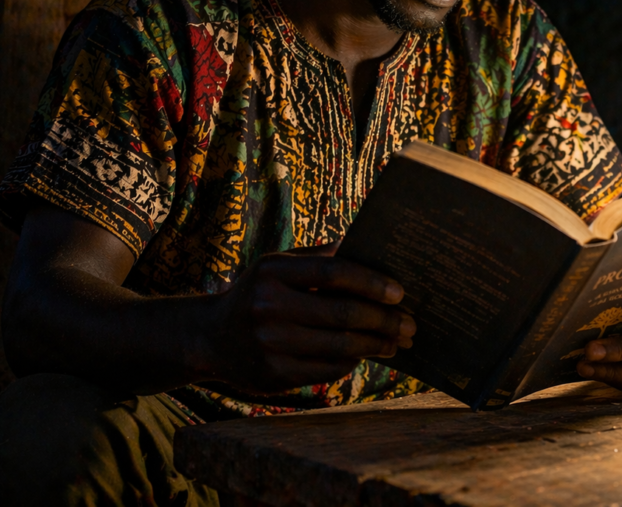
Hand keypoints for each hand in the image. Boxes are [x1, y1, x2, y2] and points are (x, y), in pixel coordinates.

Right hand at [205, 242, 414, 392]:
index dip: (371, 282)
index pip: (333, 273)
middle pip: (343, 313)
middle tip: (411, 323)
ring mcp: (269, 344)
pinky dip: (353, 361)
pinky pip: (327, 370)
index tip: (400, 293)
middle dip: (384, 320)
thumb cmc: (259, 293)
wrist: (210, 338)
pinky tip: (367, 354)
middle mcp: (267, 306)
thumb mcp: (278, 266)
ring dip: (377, 344)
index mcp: (272, 271)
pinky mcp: (272, 375)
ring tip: (398, 341)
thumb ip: (319, 256)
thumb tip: (370, 246)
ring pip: (340, 345)